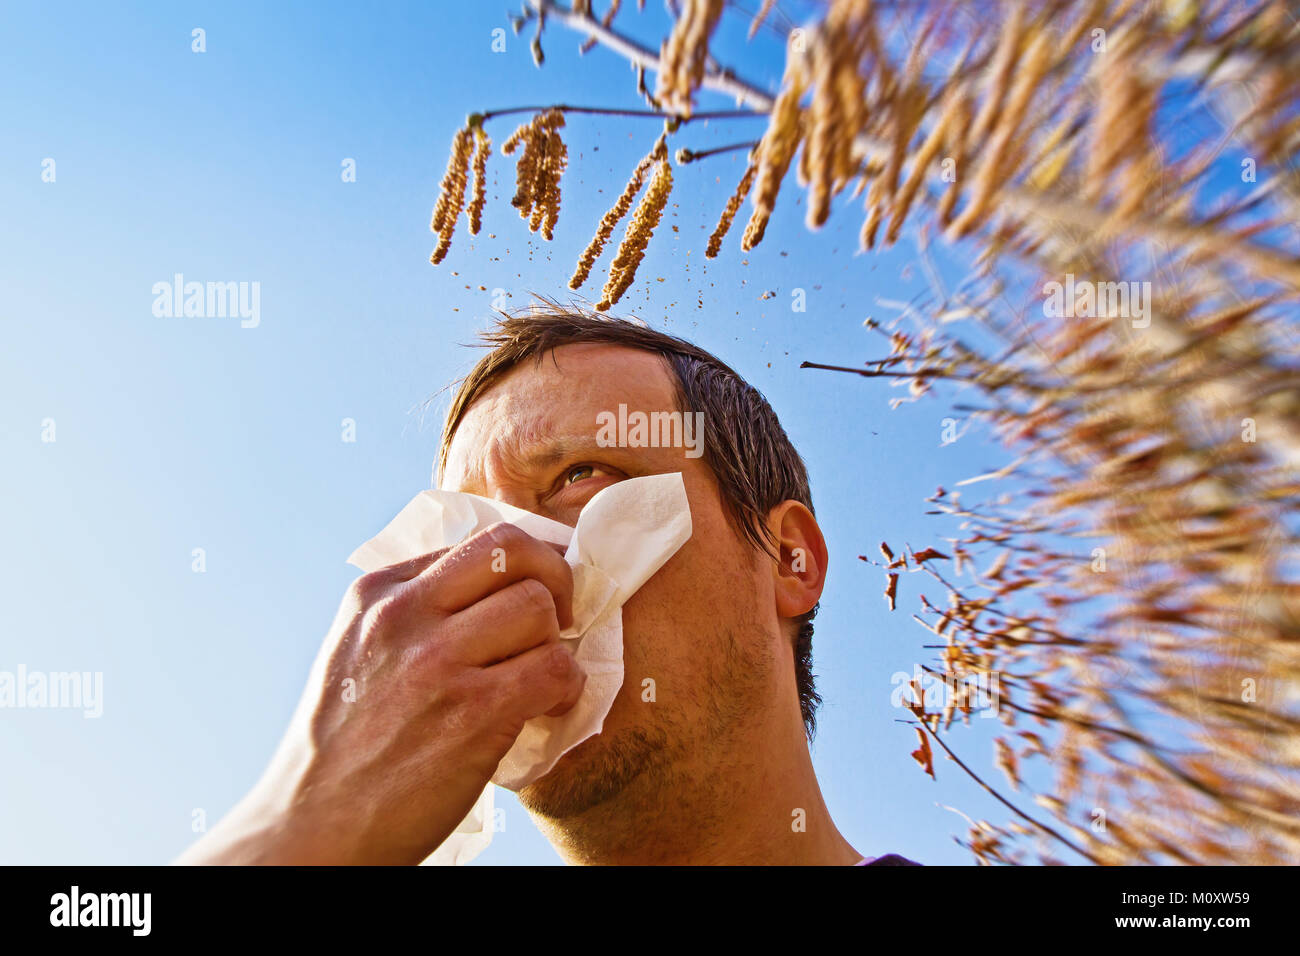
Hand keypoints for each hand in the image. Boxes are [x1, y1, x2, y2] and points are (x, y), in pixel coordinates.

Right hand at [176, 522, 582, 864]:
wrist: (315, 826)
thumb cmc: (345, 746)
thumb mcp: (359, 650)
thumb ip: (414, 612)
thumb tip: (493, 590)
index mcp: (377, 593)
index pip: (478, 543)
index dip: (527, 562)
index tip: (542, 588)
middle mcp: (404, 615)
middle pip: (514, 553)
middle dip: (554, 580)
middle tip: (561, 618)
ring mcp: (438, 661)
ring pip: (538, 607)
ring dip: (556, 642)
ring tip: (543, 674)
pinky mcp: (473, 712)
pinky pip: (555, 667)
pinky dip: (567, 686)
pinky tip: (548, 706)